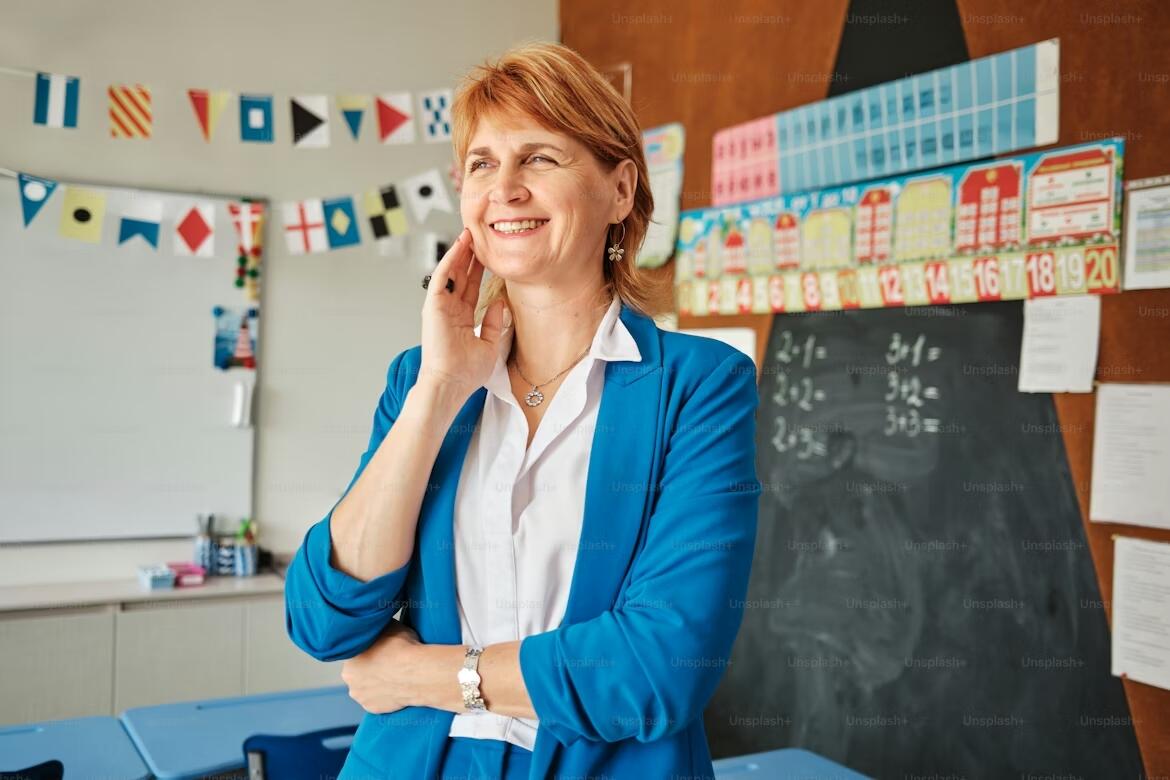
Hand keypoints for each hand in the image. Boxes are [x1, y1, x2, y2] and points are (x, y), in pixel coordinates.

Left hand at [340, 621, 423, 713]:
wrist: (417, 673)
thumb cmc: (403, 648)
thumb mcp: (389, 627)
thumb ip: (378, 629)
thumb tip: (377, 623)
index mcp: (349, 658)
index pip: (355, 653)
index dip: (368, 650)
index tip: (380, 648)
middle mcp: (349, 679)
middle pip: (357, 671)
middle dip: (369, 668)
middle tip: (386, 662)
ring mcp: (361, 696)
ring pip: (365, 687)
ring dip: (374, 683)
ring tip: (392, 676)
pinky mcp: (373, 708)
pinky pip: (376, 700)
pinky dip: (383, 695)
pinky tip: (395, 687)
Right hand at [419, 227, 508, 392]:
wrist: (451, 384)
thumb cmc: (467, 373)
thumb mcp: (490, 345)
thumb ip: (494, 322)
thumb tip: (500, 302)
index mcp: (462, 318)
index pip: (472, 287)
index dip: (480, 269)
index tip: (489, 254)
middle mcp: (450, 310)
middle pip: (461, 276)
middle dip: (470, 255)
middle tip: (479, 234)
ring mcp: (440, 307)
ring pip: (451, 272)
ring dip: (459, 253)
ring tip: (469, 233)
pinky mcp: (433, 306)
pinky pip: (442, 278)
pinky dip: (449, 261)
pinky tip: (459, 247)